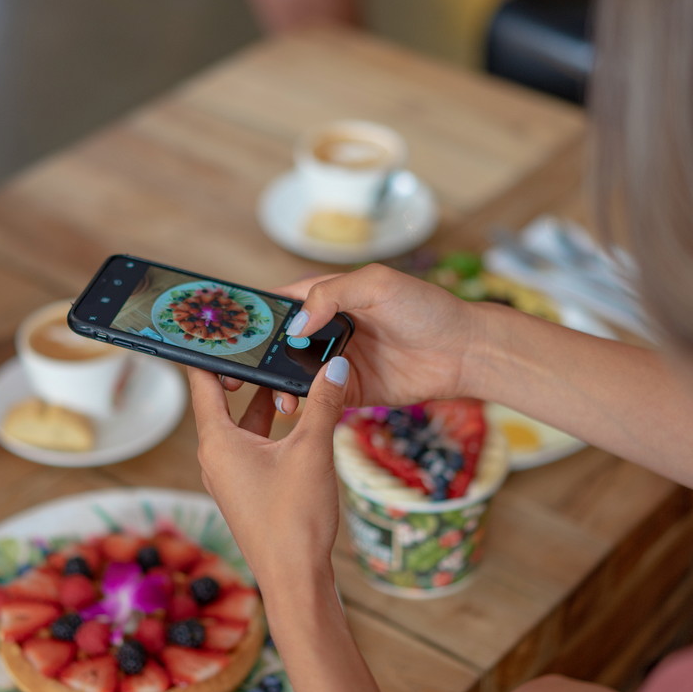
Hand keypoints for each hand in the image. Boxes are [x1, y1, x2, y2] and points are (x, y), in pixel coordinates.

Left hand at [188, 357, 349, 584]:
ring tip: (288, 372)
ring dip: (264, 401)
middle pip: (223, 398)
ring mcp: (229, 474)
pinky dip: (270, 426)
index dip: (207, 351)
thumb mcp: (312, 451)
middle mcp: (215, 455)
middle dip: (245, 371)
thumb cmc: (294, 520)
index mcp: (217, 441)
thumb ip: (323, 404)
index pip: (202, 381)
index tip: (213, 325)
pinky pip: (253, 444)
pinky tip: (297, 415)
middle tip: (261, 339)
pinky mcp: (246, 488)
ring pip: (242, 423)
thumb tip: (336, 367)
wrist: (295, 580)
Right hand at [224, 264, 479, 413]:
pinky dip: (300, 403)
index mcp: (329, 296)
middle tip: (232, 367)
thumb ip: (333, 295)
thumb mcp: (377, 284)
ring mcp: (336, 361)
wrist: (463, 351)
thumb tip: (298, 321)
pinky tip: (291, 407)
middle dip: (255, 354)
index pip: (280, 302)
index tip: (228, 326)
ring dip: (275, 382)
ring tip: (265, 391)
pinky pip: (316, 398)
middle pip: (279, 341)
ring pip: (292, 373)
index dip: (253, 313)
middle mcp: (328, 329)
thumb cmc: (426, 307)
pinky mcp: (349, 390)